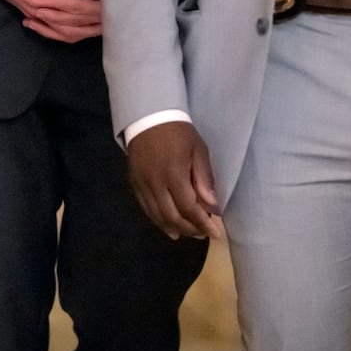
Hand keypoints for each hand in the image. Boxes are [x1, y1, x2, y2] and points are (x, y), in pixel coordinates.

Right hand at [0, 0, 101, 42]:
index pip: (74, 7)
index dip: (94, 8)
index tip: (111, 6)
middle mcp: (38, 11)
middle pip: (71, 24)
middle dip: (93, 23)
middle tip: (113, 20)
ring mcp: (32, 15)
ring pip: (62, 32)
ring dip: (82, 31)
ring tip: (100, 28)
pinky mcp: (29, 14)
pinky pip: (49, 31)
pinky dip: (64, 34)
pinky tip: (75, 32)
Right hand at [127, 121, 222, 239]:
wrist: (147, 117)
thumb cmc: (178, 132)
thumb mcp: (198, 149)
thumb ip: (204, 178)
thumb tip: (212, 206)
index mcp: (174, 175)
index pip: (189, 208)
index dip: (203, 223)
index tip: (216, 232)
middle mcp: (156, 184)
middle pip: (172, 217)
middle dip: (190, 229)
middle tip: (204, 234)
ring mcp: (143, 185)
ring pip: (158, 216)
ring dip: (174, 228)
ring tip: (189, 234)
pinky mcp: (134, 184)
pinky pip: (146, 209)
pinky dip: (158, 221)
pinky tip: (169, 228)